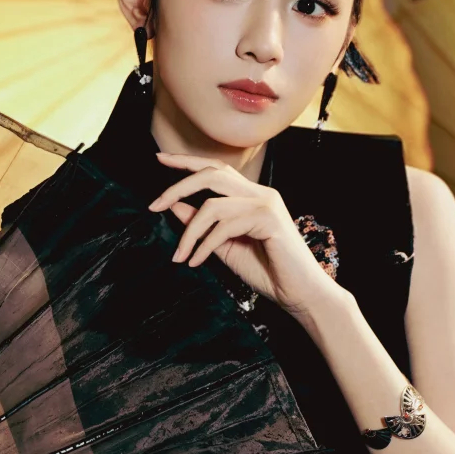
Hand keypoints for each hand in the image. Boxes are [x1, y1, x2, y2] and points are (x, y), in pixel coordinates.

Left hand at [147, 150, 342, 319]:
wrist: (300, 294)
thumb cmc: (268, 273)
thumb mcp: (225, 246)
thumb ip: (202, 226)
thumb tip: (173, 206)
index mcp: (252, 196)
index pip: (216, 170)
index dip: (187, 163)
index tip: (160, 159)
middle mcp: (260, 193)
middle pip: (211, 174)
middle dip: (178, 186)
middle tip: (154, 205)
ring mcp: (266, 203)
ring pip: (213, 205)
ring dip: (189, 232)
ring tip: (180, 256)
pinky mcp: (269, 218)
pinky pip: (224, 225)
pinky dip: (205, 244)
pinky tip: (196, 261)